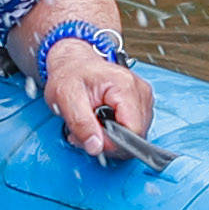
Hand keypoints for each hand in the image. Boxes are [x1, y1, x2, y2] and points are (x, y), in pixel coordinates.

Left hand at [40, 33, 156, 163]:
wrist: (74, 62)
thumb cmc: (70, 74)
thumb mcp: (66, 98)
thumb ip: (81, 124)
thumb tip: (96, 147)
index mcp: (125, 86)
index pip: (133, 130)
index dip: (112, 142)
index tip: (92, 136)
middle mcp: (140, 90)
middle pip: (136, 134)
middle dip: (109, 140)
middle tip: (87, 128)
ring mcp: (142, 96)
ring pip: (135, 134)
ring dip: (112, 136)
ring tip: (93, 121)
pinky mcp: (140, 103)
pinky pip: (133, 127)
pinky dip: (117, 130)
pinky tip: (102, 120)